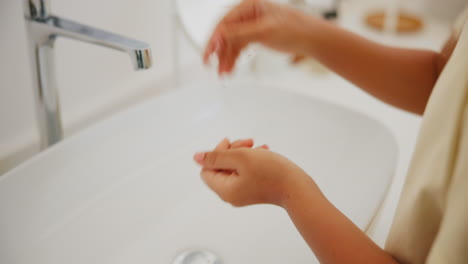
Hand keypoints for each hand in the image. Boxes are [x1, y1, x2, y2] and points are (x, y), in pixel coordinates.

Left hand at [193, 138, 318, 206]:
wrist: (297, 187)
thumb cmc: (271, 172)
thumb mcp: (241, 158)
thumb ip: (217, 156)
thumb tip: (197, 157)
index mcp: (224, 189)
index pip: (207, 168)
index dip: (217, 153)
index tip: (233, 145)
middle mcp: (231, 194)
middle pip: (221, 167)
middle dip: (232, 151)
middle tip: (248, 143)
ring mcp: (243, 193)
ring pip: (235, 167)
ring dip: (244, 153)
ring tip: (259, 147)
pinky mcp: (255, 189)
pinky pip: (246, 172)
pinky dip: (253, 160)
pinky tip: (264, 152)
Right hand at [203, 0, 313, 73]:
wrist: (310, 38)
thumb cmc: (294, 28)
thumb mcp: (264, 31)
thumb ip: (240, 32)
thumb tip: (219, 35)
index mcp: (248, 6)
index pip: (224, 23)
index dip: (214, 39)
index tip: (208, 54)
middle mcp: (247, 14)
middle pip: (225, 34)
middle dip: (219, 52)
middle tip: (211, 66)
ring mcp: (250, 25)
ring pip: (231, 43)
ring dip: (226, 58)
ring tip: (223, 73)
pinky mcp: (254, 35)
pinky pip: (239, 47)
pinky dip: (234, 58)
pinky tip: (230, 69)